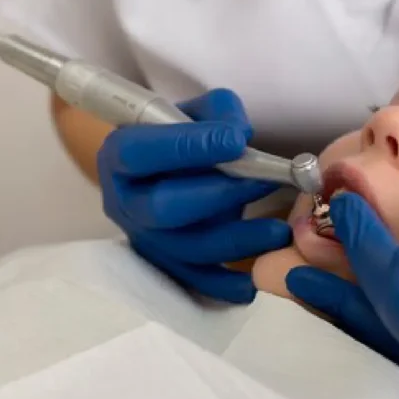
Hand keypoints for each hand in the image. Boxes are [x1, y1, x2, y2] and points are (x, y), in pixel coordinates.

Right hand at [97, 89, 290, 302]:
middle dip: (218, 196)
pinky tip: (253, 282)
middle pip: (163, 209)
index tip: (236, 141)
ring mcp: (143, 238)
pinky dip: (222, 286)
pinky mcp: (165, 264)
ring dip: (235, 241)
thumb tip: (240, 138)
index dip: (187, 147)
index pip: (142, 152)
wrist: (170, 171)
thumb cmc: (184, 135)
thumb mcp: (198, 112)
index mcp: (120, 156)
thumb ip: (219, 114)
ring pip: (184, 249)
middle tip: (264, 183)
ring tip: (278, 232)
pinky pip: (192, 281)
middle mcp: (125, 201)